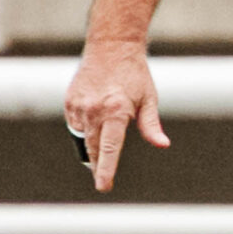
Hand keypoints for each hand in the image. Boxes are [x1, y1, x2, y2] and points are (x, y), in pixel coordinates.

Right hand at [63, 42, 167, 192]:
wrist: (110, 47)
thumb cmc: (135, 75)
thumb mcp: (149, 99)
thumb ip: (151, 125)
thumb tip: (163, 144)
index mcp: (116, 111)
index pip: (110, 148)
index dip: (106, 169)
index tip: (104, 186)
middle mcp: (94, 110)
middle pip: (94, 148)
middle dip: (98, 166)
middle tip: (102, 179)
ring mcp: (79, 106)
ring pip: (84, 138)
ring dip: (92, 146)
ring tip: (100, 150)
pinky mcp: (69, 102)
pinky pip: (76, 125)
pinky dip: (85, 129)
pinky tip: (95, 120)